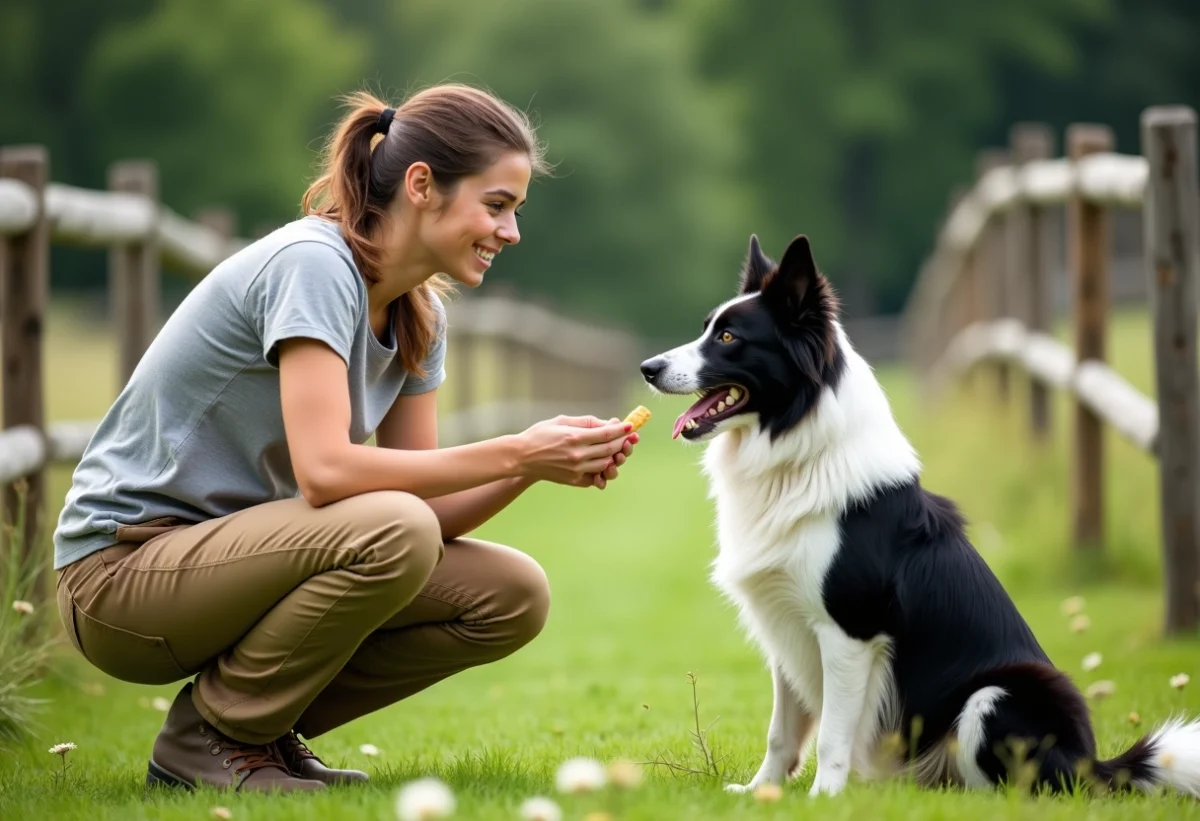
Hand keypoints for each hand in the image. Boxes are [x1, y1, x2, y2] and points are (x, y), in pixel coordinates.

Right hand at [516, 414, 636, 488]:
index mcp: (575, 437)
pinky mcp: (573, 480)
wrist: (521, 457)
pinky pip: (595, 477)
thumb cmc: (540, 435)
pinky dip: (603, 471)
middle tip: (629, 437)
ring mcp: (576, 470)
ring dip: (615, 456)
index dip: (621, 429)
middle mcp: (578, 455)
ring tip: (617, 449)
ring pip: (606, 464)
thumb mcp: (561, 421)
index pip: (607, 434)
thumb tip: (607, 423)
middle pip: (610, 449)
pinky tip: (605, 463)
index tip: (630, 426)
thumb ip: (585, 422)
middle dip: (623, 442)